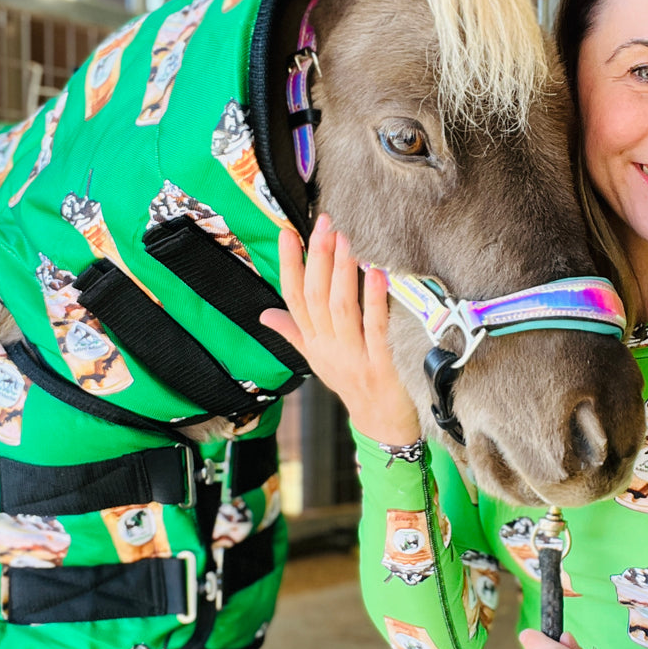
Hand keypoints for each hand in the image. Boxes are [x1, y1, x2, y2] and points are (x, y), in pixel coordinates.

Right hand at [260, 215, 420, 445]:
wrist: (382, 424)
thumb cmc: (354, 386)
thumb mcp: (318, 359)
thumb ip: (293, 333)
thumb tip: (264, 313)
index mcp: (312, 343)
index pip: (293, 297)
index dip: (288, 264)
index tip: (286, 232)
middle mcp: (328, 348)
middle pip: (314, 298)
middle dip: (317, 258)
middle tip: (323, 224)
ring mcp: (353, 357)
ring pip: (340, 309)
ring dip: (341, 272)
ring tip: (345, 240)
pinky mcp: (381, 365)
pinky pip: (375, 329)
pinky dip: (373, 300)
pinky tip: (375, 274)